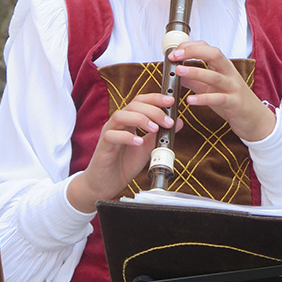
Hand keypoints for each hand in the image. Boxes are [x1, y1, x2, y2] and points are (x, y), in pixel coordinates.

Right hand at [67, 93, 180, 212]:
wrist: (106, 183)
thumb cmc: (125, 163)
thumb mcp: (148, 148)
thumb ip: (160, 135)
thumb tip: (178, 121)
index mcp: (129, 121)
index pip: (140, 102)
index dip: (155, 99)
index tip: (171, 101)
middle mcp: (118, 124)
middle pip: (133, 105)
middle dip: (153, 110)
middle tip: (168, 121)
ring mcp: (109, 133)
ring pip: (121, 116)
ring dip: (140, 119)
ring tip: (155, 128)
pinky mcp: (103, 146)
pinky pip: (112, 136)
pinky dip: (127, 137)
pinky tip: (139, 142)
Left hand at [169, 41, 275, 142]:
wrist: (255, 119)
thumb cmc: (234, 102)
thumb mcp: (212, 89)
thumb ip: (195, 82)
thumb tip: (177, 76)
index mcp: (224, 68)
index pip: (208, 49)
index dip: (191, 47)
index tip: (175, 51)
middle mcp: (229, 74)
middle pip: (214, 55)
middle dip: (194, 52)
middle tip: (175, 56)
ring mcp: (233, 88)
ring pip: (215, 76)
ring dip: (196, 72)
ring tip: (179, 71)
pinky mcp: (234, 103)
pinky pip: (219, 99)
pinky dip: (204, 98)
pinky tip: (190, 100)